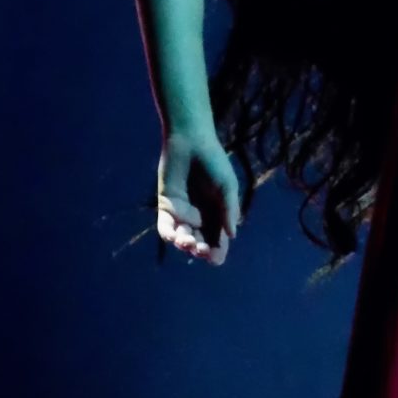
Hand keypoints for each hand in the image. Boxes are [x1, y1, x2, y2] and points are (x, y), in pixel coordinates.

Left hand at [157, 129, 242, 264]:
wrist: (190, 141)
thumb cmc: (213, 161)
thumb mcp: (227, 185)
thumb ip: (229, 209)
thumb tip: (232, 235)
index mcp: (218, 214)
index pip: (218, 240)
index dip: (217, 252)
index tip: (215, 257)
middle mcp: (200, 217)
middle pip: (201, 242)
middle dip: (201, 250)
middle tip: (201, 249)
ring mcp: (182, 213)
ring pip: (183, 237)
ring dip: (185, 243)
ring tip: (187, 241)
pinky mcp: (166, 206)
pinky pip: (165, 226)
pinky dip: (168, 234)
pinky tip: (173, 235)